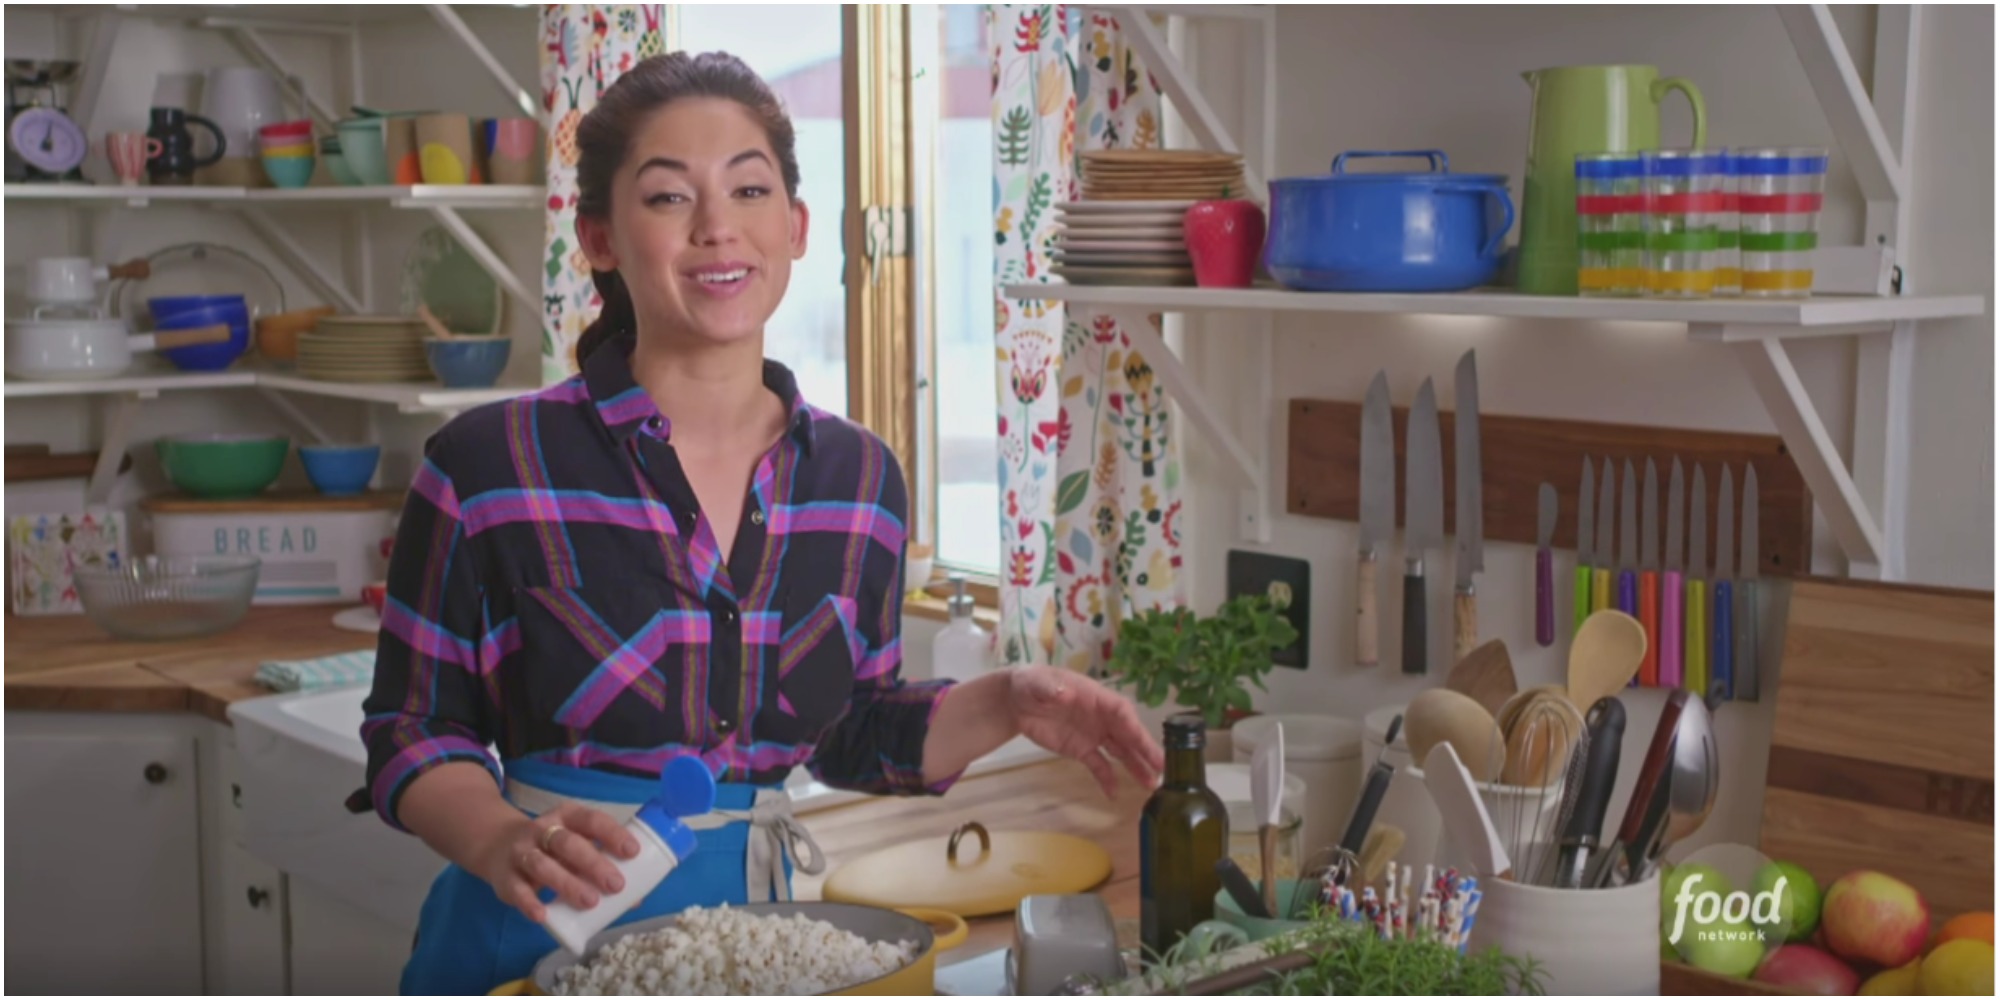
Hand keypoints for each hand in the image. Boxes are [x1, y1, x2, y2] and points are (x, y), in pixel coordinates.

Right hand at [469, 802, 639, 922]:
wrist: (496, 844)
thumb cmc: (551, 847)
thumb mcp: (574, 843)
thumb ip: (600, 863)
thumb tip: (634, 899)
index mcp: (567, 816)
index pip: (592, 820)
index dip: (612, 834)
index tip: (632, 851)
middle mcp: (543, 829)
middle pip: (568, 843)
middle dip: (593, 863)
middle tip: (616, 884)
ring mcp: (521, 851)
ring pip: (542, 865)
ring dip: (567, 883)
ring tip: (590, 902)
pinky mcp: (504, 876)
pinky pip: (516, 888)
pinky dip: (529, 902)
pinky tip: (543, 915)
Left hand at [1010, 665, 1164, 796]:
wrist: (1017, 701)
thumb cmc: (1031, 684)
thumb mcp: (1038, 683)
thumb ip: (1051, 688)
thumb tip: (1063, 693)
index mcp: (1096, 697)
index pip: (1122, 713)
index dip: (1135, 728)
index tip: (1148, 744)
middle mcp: (1101, 717)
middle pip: (1128, 735)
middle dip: (1145, 751)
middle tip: (1163, 769)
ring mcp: (1093, 734)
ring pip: (1120, 752)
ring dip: (1135, 767)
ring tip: (1151, 784)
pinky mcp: (1081, 749)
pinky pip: (1098, 765)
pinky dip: (1106, 779)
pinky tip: (1114, 794)